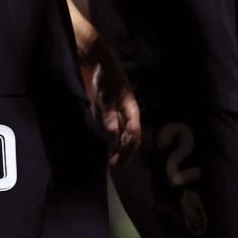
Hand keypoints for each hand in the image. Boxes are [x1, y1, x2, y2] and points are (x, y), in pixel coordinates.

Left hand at [86, 41, 140, 165]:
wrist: (103, 68)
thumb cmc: (106, 80)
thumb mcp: (105, 96)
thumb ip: (109, 115)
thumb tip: (114, 133)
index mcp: (131, 111)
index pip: (134, 134)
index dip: (128, 149)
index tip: (119, 160)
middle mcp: (129, 117)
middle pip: (132, 140)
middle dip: (125, 155)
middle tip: (115, 169)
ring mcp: (122, 118)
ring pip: (126, 140)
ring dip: (121, 153)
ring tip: (113, 167)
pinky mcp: (114, 118)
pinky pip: (118, 136)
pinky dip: (116, 147)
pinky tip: (110, 156)